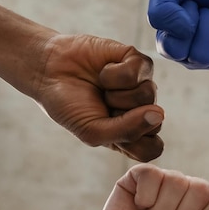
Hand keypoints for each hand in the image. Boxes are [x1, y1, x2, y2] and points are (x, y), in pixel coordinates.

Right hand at [28, 34, 164, 161]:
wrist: (49, 71)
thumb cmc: (69, 105)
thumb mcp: (92, 130)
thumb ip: (127, 130)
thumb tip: (159, 114)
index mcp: (131, 133)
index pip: (153, 148)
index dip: (136, 141)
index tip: (111, 131)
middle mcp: (141, 110)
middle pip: (155, 122)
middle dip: (121, 115)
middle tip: (100, 106)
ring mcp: (141, 85)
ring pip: (148, 95)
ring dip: (116, 93)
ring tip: (101, 89)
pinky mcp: (138, 61)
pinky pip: (138, 70)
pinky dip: (114, 73)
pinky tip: (103, 71)